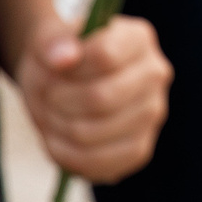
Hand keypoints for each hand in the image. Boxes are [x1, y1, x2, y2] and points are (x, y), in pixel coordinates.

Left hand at [16, 15, 170, 183]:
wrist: (63, 84)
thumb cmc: (58, 58)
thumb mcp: (46, 40)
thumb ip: (52, 42)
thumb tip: (63, 58)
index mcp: (138, 38)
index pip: (105, 56)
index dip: (69, 67)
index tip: (52, 67)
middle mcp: (154, 75)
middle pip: (100, 98)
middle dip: (59, 100)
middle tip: (47, 96)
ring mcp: (152, 114)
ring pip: (92, 133)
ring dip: (57, 127)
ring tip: (50, 115)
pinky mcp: (140, 149)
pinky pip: (96, 163)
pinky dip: (65, 154)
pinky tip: (58, 139)